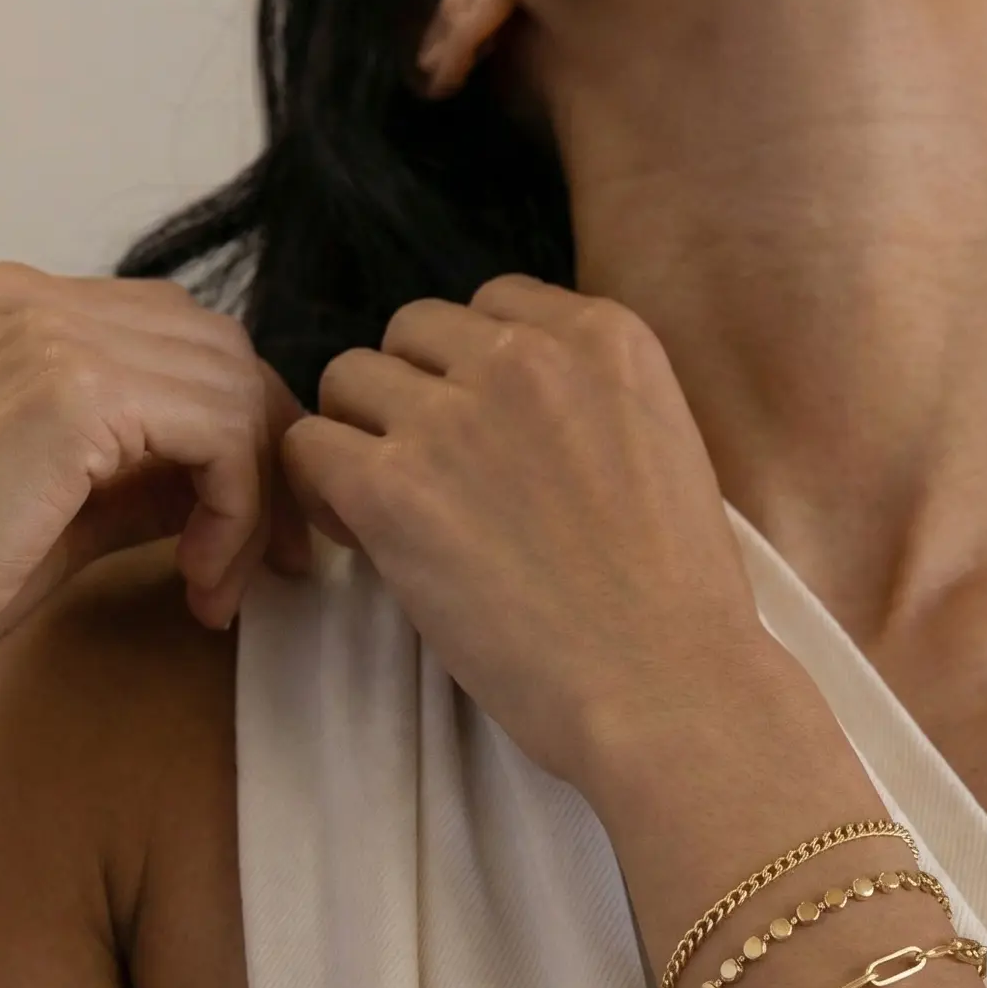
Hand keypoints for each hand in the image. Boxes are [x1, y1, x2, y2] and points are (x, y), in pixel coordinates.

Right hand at [0, 262, 315, 714]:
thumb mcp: (56, 500)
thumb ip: (141, 467)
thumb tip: (238, 473)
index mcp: (3, 306)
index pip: (172, 334)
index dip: (232, 423)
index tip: (247, 519)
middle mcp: (23, 294)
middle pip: (215, 349)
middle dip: (261, 452)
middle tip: (268, 554)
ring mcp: (46, 329)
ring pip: (230, 387)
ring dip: (251, 495)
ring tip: (218, 580)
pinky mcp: (77, 390)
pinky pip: (221, 433)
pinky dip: (236, 508)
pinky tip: (200, 574)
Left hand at [277, 273, 773, 790]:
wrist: (669, 683)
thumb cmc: (678, 596)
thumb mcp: (662, 444)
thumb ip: (587, 400)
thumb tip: (505, 412)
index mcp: (606, 333)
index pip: (495, 304)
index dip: (476, 369)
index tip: (487, 432)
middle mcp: (526, 352)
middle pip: (415, 331)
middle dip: (415, 393)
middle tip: (434, 473)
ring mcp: (453, 415)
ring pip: (350, 377)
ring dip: (363, 435)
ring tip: (393, 507)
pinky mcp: (391, 486)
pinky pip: (308, 446)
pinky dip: (321, 489)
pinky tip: (363, 537)